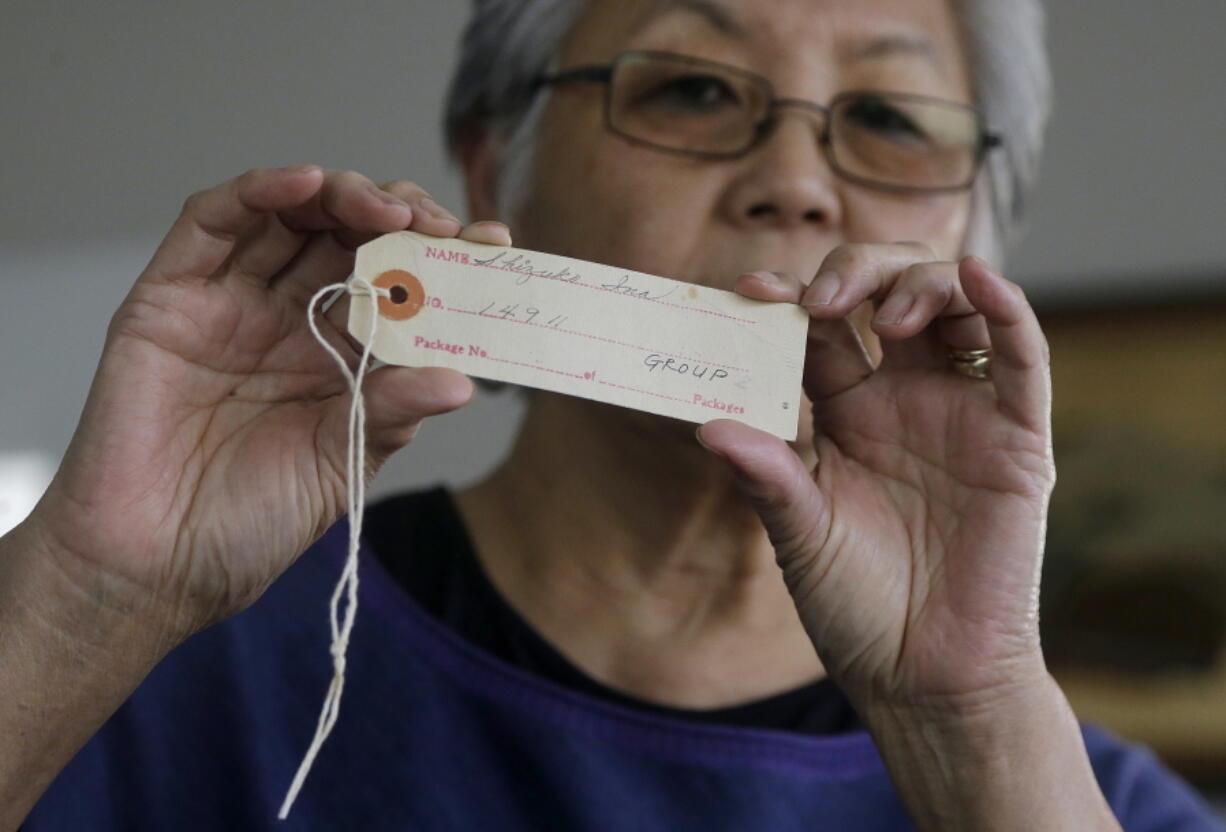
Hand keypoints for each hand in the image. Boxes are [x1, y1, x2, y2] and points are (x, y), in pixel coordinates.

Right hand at [24, 167, 510, 638]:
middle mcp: (288, 320)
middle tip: (435, 225)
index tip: (491, 241)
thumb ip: (392, 413)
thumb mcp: (340, 468)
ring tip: (385, 209)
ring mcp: (231, 303)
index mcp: (337, 358)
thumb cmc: (248, 524)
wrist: (152, 568)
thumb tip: (462, 380)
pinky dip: (260, 190)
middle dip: (398, 218)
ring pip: (289, 215)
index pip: (397, 286)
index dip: (443, 257)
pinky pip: (213, 223)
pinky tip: (308, 183)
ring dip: (342, 194)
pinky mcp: (171, 296)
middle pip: (347, 237)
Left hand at [698, 244, 1054, 710]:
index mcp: (845, 411)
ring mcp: (961, 411)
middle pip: (887, 293)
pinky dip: (1007, 310)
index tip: (749, 291)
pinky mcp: (1016, 438)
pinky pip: (1022, 358)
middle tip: (820, 300)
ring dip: (921, 283)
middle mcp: (903, 397)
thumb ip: (764, 477)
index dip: (789, 299)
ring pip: (955, 305)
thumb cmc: (855, 606)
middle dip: (856, 272)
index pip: (820, 330)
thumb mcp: (799, 535)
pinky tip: (981, 278)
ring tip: (886, 316)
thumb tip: (706, 426)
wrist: (922, 674)